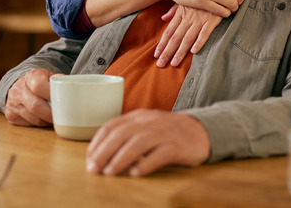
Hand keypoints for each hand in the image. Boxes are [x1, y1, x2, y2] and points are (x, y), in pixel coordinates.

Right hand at [4, 68, 59, 126]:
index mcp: (30, 77)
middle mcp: (19, 90)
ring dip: (47, 121)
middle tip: (62, 117)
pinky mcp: (11, 115)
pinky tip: (45, 119)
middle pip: (36, 106)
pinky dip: (40, 124)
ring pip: (34, 119)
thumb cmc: (38, 82)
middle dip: (51, 114)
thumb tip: (68, 86)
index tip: (62, 101)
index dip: (51, 95)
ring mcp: (13, 104)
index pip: (39, 86)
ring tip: (55, 119)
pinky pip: (29, 124)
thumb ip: (57, 80)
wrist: (18, 85)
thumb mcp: (47, 75)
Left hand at [86, 109, 210, 176]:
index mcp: (138, 117)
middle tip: (93, 168)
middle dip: (104, 151)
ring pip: (138, 143)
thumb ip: (127, 134)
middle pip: (122, 134)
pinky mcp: (178, 146)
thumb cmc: (168, 133)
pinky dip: (146, 164)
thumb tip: (101, 153)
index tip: (89, 158)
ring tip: (110, 172)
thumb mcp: (146, 126)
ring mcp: (164, 133)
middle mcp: (149, 122)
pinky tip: (136, 173)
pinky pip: (160, 154)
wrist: (201, 131)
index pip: (112, 125)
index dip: (97, 142)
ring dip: (121, 158)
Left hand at [154, 4, 221, 66]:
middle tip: (161, 64)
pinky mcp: (212, 19)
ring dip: (180, 52)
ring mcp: (200, 19)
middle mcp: (189, 18)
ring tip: (174, 63)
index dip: (162, 44)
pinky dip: (200, 42)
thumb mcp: (186, 0)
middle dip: (167, 52)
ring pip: (188, 38)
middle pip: (176, 37)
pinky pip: (205, 32)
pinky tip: (194, 51)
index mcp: (181, 13)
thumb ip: (174, 10)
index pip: (169, 31)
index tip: (156, 55)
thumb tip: (163, 18)